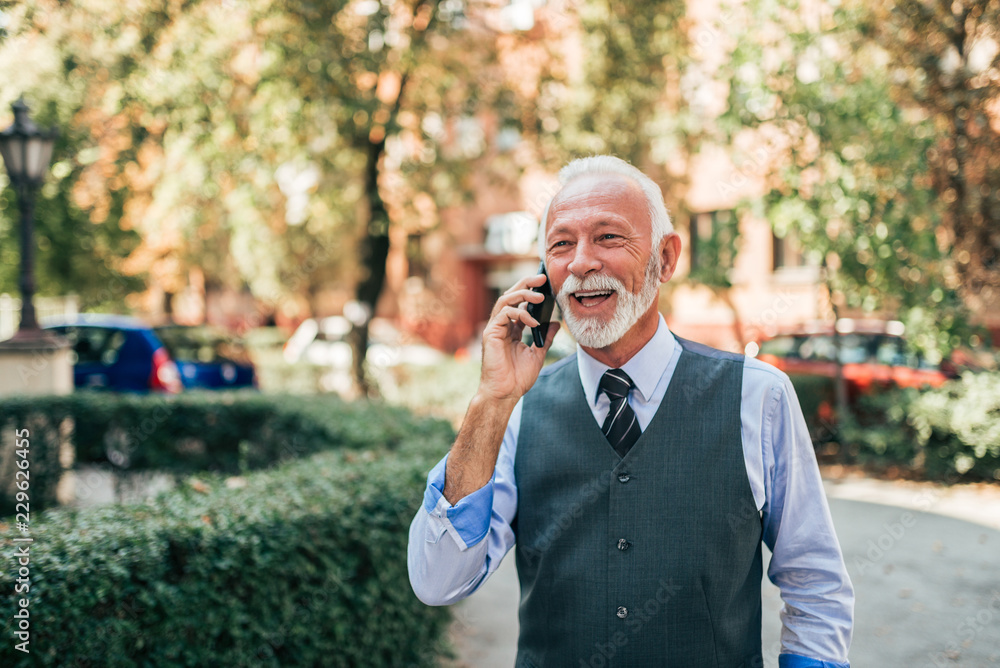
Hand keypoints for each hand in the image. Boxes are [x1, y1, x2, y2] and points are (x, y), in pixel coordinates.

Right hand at [478, 273, 559, 403]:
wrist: (505, 393)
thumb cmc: (517, 378)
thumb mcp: (537, 354)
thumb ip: (545, 338)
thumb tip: (555, 323)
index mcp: (511, 329)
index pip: (519, 304)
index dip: (530, 292)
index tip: (545, 285)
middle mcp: (501, 325)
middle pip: (511, 296)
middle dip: (526, 284)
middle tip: (542, 278)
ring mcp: (495, 328)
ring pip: (505, 300)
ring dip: (523, 295)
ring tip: (539, 297)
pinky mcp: (491, 333)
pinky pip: (504, 313)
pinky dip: (519, 314)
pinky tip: (533, 322)